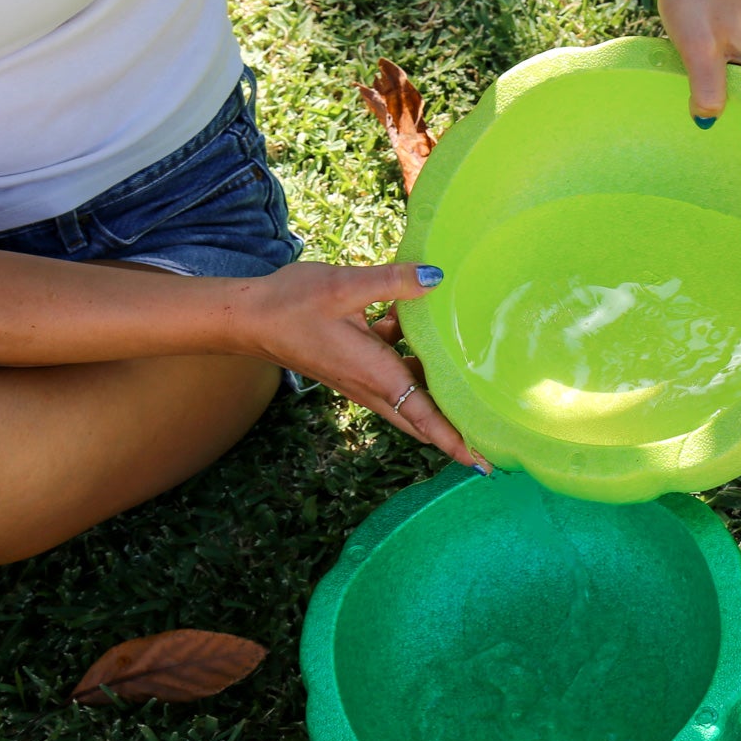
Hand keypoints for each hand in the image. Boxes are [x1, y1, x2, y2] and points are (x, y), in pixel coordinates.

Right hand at [235, 261, 487, 470]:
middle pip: (423, 419)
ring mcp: (362, 380)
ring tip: (477, 394)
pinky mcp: (355, 368)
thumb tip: (436, 277)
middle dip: (456, 433)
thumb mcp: (344, 286)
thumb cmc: (290, 304)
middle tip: (494, 442)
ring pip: (411, 399)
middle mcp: (371, 386)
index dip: (455, 440)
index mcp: (375, 374)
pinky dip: (415, 367)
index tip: (483, 462)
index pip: (424, 416)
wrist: (246, 318)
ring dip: (439, 399)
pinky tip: (425, 334)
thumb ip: (393, 282)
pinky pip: (394, 376)